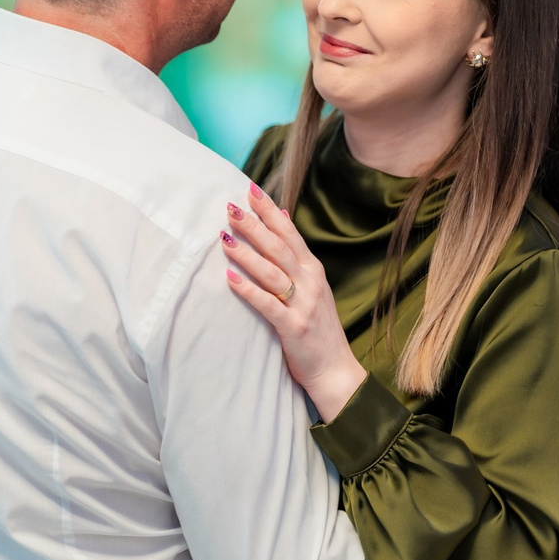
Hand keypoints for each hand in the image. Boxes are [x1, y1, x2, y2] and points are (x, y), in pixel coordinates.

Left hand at [222, 182, 366, 421]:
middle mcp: (310, 282)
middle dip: (254, 225)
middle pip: (279, 247)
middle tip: (230, 206)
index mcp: (313, 270)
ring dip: (246, 253)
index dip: (269, 211)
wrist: (335, 370)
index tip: (249, 189)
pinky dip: (248, 290)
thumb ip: (296, 255)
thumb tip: (282, 217)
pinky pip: (267, 304)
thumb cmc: (317, 327)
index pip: (289, 233)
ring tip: (223, 238)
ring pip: (271, 272)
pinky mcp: (294, 327)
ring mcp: (304, 304)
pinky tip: (229, 278)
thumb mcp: (311, 286)